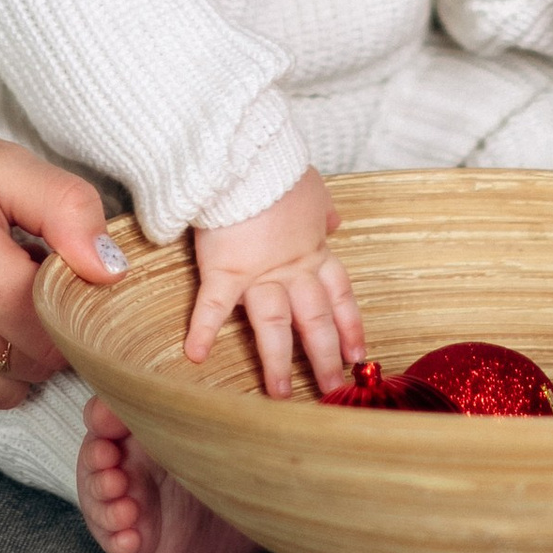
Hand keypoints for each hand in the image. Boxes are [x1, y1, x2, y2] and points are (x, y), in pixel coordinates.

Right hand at [185, 167, 367, 394]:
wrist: (247, 157)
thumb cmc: (277, 168)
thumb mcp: (312, 188)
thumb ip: (322, 212)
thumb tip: (334, 222)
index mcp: (313, 250)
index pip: (339, 296)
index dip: (350, 327)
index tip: (358, 355)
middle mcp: (291, 269)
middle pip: (314, 320)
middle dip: (324, 357)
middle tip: (331, 389)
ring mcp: (258, 273)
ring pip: (273, 326)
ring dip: (278, 362)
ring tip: (280, 395)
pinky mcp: (223, 269)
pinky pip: (213, 306)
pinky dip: (201, 330)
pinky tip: (194, 355)